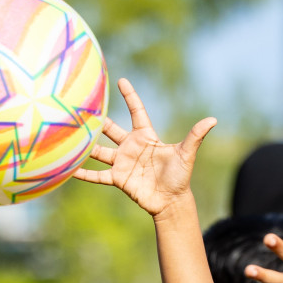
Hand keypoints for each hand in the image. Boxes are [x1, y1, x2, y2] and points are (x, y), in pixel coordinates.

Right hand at [73, 78, 216, 216]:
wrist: (171, 202)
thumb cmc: (180, 177)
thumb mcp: (186, 155)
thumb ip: (195, 136)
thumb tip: (212, 120)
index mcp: (146, 136)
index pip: (137, 111)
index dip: (130, 96)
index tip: (121, 81)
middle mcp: (131, 147)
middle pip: (111, 129)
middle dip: (98, 120)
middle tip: (83, 107)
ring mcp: (122, 162)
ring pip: (100, 151)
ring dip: (87, 145)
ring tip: (70, 136)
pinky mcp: (118, 179)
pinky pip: (98, 175)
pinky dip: (84, 173)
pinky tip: (69, 170)